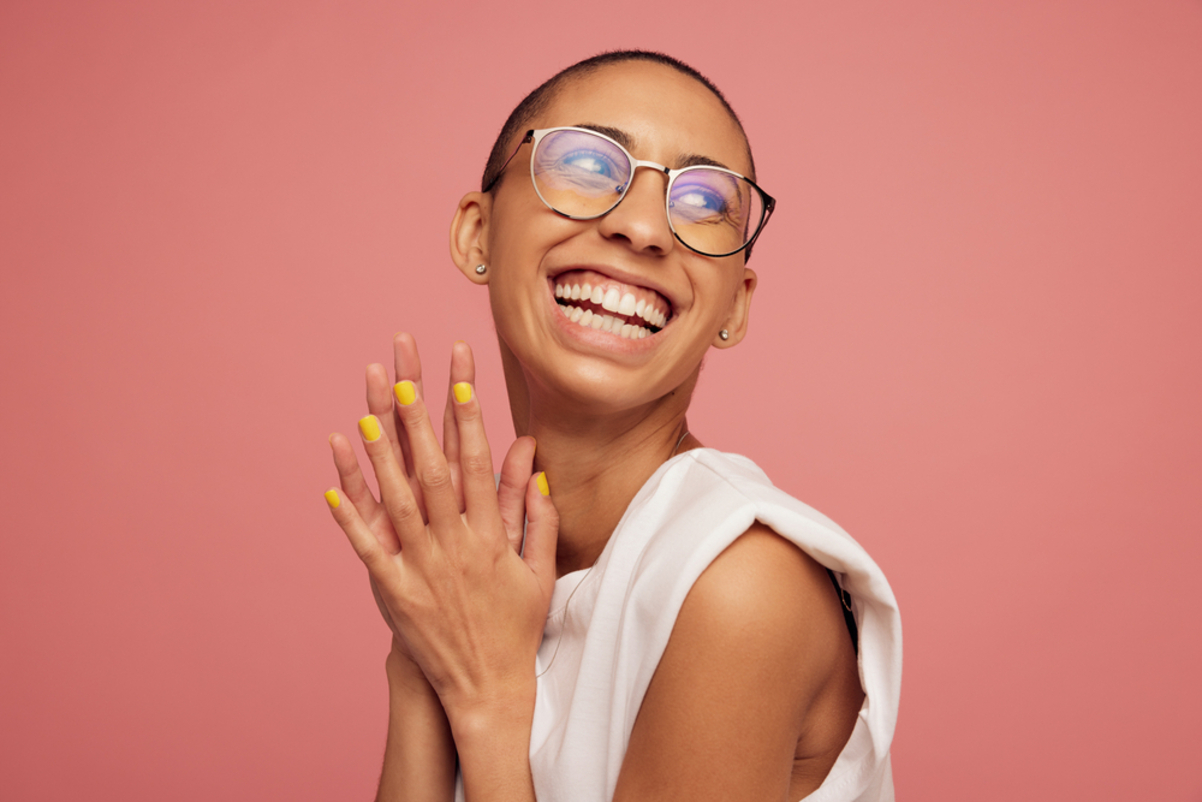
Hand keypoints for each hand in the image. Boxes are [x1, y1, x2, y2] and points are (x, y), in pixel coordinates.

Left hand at [325, 336, 558, 722]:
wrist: (487, 688)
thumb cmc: (516, 626)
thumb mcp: (537, 570)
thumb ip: (535, 514)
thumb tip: (532, 462)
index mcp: (491, 539)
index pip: (479, 469)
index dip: (470, 424)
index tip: (461, 384)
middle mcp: (455, 548)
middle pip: (434, 474)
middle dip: (418, 424)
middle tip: (403, 380)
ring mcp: (421, 570)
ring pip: (397, 503)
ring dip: (380, 458)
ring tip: (364, 416)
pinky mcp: (394, 593)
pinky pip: (368, 549)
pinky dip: (349, 517)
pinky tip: (331, 486)